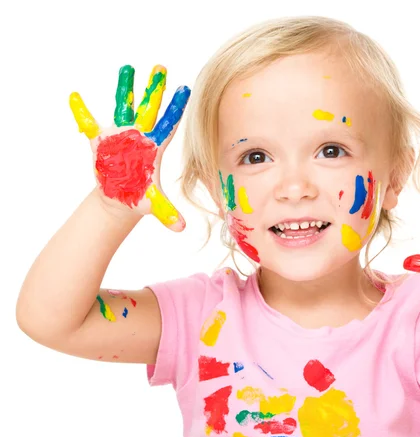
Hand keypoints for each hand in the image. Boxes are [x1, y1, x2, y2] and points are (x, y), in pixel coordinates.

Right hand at [69, 64, 190, 231]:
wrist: (119, 199)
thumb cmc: (138, 198)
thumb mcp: (153, 205)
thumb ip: (167, 213)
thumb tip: (181, 229)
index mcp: (154, 147)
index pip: (169, 124)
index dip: (176, 108)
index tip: (186, 89)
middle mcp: (139, 136)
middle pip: (148, 108)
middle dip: (154, 89)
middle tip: (161, 67)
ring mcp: (120, 135)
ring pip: (123, 106)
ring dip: (125, 88)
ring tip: (127, 67)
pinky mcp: (100, 140)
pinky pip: (88, 123)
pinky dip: (81, 111)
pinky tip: (75, 95)